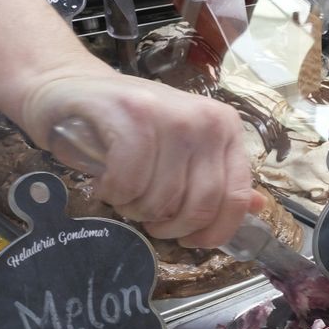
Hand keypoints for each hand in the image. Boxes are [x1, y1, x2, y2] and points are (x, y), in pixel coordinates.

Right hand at [0, 60, 262, 248]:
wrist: (70, 88)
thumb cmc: (127, 127)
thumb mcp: (180, 152)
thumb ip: (217, 178)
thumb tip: (258, 208)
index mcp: (226, 129)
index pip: (236, 197)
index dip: (214, 232)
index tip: (189, 240)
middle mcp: (206, 119)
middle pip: (200, 204)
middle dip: (169, 225)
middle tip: (146, 216)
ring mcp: (170, 113)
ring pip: (163, 198)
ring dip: (136, 209)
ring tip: (122, 193)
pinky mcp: (131, 112)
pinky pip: (131, 180)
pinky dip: (115, 193)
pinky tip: (106, 184)